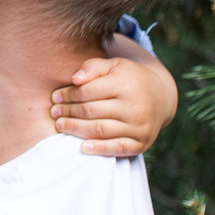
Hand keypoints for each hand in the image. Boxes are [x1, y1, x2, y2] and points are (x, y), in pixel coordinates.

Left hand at [52, 53, 176, 156]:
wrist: (160, 95)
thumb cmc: (128, 78)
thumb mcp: (113, 65)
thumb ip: (93, 67)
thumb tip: (74, 79)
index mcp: (126, 84)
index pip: (88, 91)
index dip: (68, 95)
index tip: (54, 97)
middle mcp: (135, 106)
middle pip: (92, 111)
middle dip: (69, 112)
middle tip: (54, 113)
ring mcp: (140, 126)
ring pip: (100, 130)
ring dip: (76, 129)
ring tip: (61, 125)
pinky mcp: (142, 143)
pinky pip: (117, 148)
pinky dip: (99, 149)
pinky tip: (82, 147)